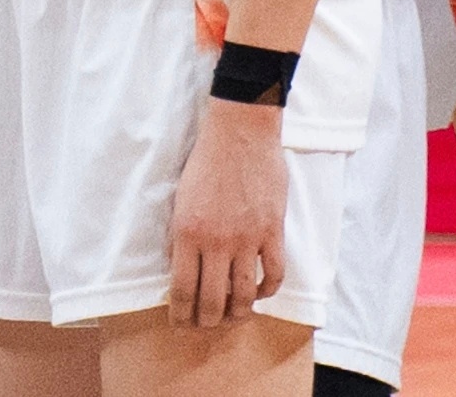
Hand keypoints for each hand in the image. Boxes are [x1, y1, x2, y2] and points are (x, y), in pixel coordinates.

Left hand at [166, 97, 288, 327]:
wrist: (241, 131)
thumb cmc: (206, 161)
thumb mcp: (181, 200)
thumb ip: (183, 237)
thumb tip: (186, 270)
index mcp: (187, 233)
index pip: (182, 290)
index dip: (181, 315)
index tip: (182, 323)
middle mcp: (217, 241)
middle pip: (212, 301)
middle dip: (207, 322)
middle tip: (207, 324)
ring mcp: (248, 238)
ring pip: (244, 295)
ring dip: (238, 313)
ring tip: (233, 315)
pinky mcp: (273, 230)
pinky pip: (274, 274)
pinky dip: (268, 291)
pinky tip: (260, 292)